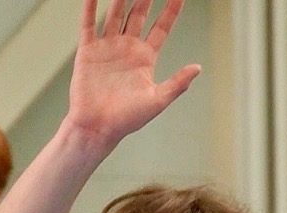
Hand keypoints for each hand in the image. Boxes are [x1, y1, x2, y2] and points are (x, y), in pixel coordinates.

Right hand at [66, 0, 200, 148]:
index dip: (171, 10)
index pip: (162, 27)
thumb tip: (198, 68)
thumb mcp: (158, 100)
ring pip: (115, 13)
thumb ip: (177, 83)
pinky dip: (91, 7)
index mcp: (146, 58)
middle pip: (139, 14)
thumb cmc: (129, 118)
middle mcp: (127, 48)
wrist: (99, 126)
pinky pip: (89, 24)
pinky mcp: (88, 50)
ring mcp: (107, 47)